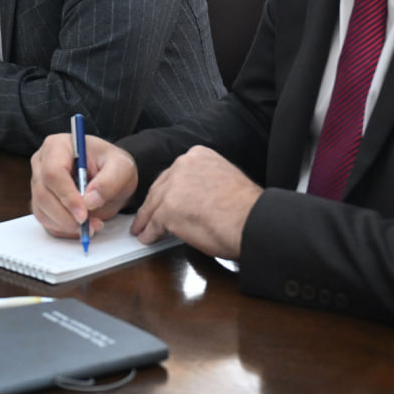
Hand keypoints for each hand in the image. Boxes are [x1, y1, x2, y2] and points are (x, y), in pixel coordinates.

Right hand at [30, 134, 137, 239]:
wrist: (111, 178)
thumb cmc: (113, 166)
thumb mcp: (122, 168)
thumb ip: (109, 181)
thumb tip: (90, 201)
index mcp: (58, 146)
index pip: (53, 172)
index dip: (66, 195)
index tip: (84, 214)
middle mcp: (42, 163)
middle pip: (43, 194)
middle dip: (67, 216)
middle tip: (90, 226)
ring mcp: (38, 183)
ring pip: (42, 210)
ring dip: (66, 225)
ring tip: (92, 225)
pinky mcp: (41, 202)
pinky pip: (45, 221)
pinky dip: (63, 229)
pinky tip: (81, 226)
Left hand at [130, 146, 260, 257]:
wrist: (252, 221)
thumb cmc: (246, 207)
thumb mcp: (224, 178)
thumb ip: (204, 180)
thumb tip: (193, 197)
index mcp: (198, 156)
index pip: (174, 173)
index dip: (166, 189)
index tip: (163, 198)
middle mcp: (183, 166)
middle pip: (159, 188)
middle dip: (152, 204)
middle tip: (146, 215)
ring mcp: (173, 187)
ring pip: (153, 205)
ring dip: (147, 220)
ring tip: (142, 229)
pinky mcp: (168, 210)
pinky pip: (153, 224)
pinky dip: (150, 233)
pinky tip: (148, 238)